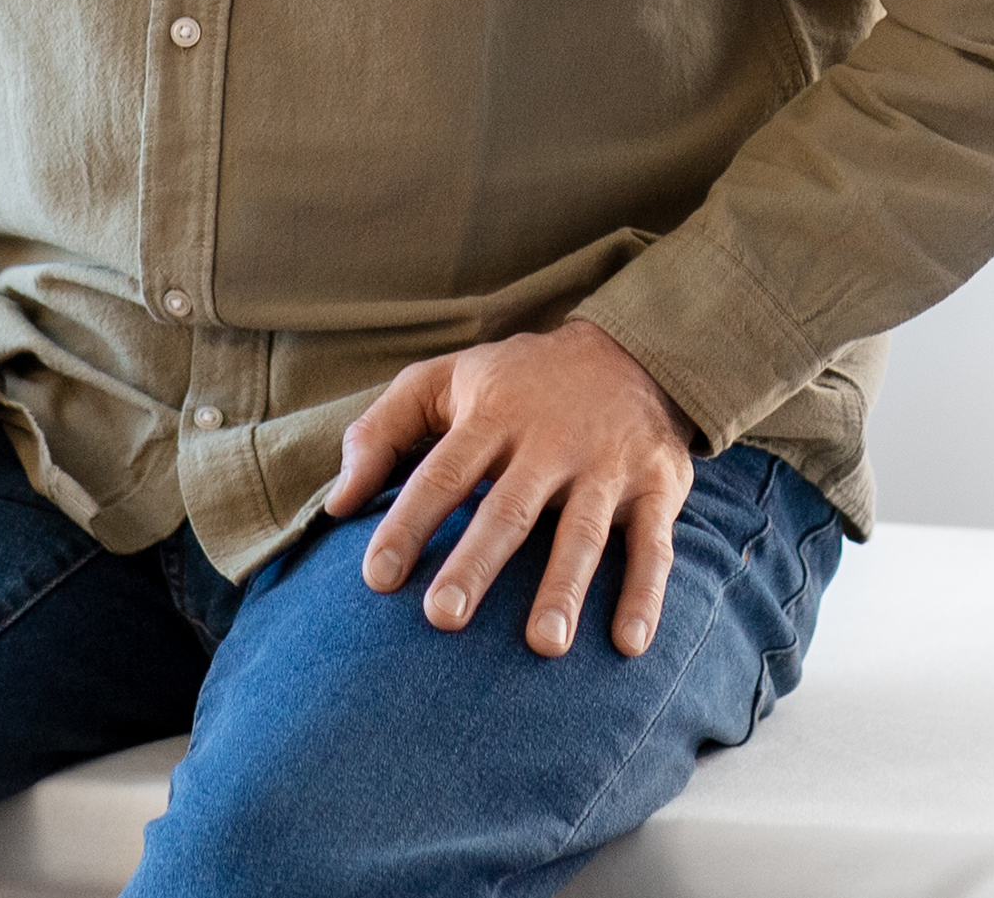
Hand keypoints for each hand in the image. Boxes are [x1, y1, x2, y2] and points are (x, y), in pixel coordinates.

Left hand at [322, 321, 692, 658]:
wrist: (633, 349)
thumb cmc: (518, 383)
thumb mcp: (444, 381)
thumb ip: (381, 432)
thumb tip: (337, 504)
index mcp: (493, 416)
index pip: (443, 473)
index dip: (409, 522)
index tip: (377, 577)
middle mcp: (550, 442)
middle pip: (509, 508)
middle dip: (477, 563)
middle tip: (443, 618)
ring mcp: (606, 466)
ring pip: (583, 532)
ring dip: (563, 587)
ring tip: (543, 645)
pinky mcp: (657, 486)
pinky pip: (653, 545)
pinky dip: (644, 593)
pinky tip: (628, 644)